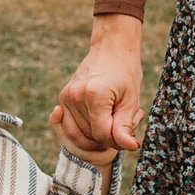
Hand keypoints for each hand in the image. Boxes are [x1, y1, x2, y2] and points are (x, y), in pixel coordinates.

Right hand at [53, 18, 143, 163]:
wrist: (111, 47)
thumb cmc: (125, 71)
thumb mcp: (131, 99)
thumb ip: (126, 126)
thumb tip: (130, 147)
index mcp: (94, 95)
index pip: (102, 134)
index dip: (118, 141)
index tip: (131, 136)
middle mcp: (75, 97)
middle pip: (89, 137)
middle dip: (108, 139)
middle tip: (124, 125)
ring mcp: (66, 97)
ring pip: (79, 135)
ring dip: (97, 135)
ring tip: (113, 119)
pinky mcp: (63, 98)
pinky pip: (70, 126)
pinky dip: (84, 131)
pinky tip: (99, 121)